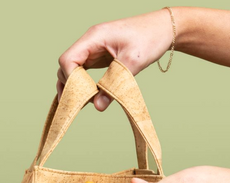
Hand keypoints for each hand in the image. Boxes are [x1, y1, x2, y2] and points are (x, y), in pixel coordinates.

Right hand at [57, 9, 173, 110]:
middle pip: (66, 66)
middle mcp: (90, 42)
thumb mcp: (132, 63)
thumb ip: (113, 85)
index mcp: (94, 37)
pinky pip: (82, 71)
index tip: (82, 97)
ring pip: (72, 70)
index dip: (70, 80)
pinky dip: (81, 85)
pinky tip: (86, 98)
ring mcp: (93, 49)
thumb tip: (96, 106)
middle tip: (78, 106)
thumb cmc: (149, 39)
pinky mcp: (98, 57)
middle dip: (69, 86)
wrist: (163, 29)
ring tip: (79, 105)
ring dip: (74, 87)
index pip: (68, 59)